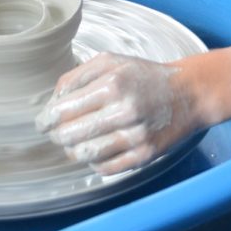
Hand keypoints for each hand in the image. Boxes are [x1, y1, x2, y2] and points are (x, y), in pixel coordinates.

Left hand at [35, 52, 201, 174]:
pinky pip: (105, 169)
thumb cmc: (144, 75)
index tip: (42, 122)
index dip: (46, 119)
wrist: (188, 93)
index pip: (64, 110)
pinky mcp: (144, 156)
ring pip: (85, 155)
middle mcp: (123, 110)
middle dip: (57, 136)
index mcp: (112, 84)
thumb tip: (53, 99)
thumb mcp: (111, 62)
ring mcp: (135, 136)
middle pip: (70, 136)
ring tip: (73, 143)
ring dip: (72, 150)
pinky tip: (95, 150)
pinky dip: (93, 162)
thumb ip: (78, 75)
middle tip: (56, 133)